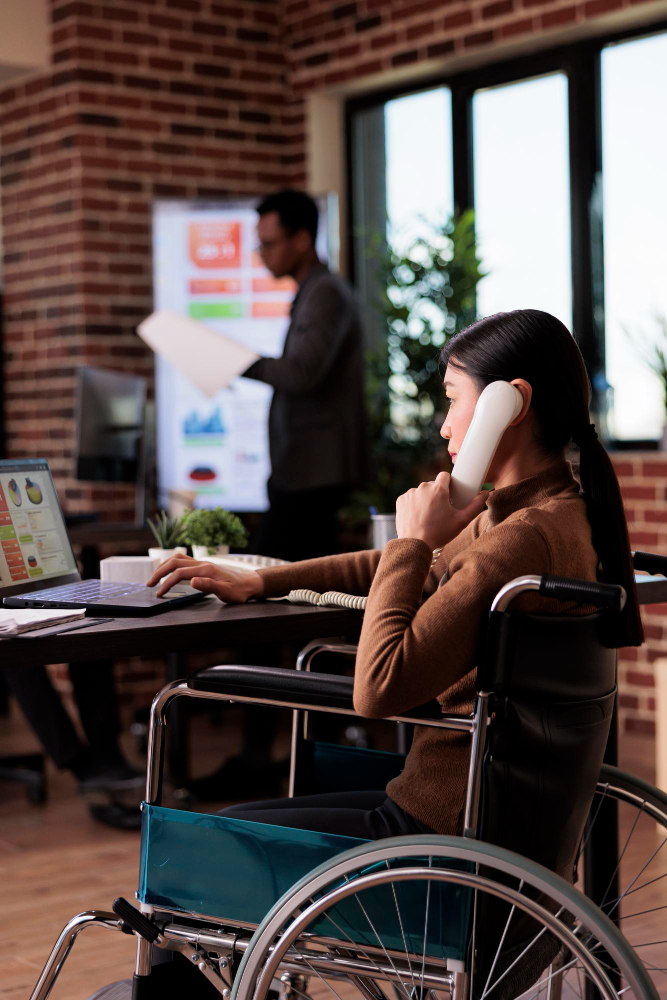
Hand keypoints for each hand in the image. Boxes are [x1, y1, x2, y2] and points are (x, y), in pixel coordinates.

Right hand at [146, 555, 264, 602]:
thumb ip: (209, 585)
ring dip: (164, 566)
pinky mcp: (203, 566)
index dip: (167, 583)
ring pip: (177, 558)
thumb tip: (192, 581)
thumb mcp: (226, 592)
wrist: (249, 584)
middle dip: (159, 572)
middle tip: (149, 584)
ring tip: (155, 577)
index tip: (159, 594)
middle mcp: (202, 563)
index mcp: (206, 569)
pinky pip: (184, 560)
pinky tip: (169, 571)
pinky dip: (172, 564)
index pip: (179, 573)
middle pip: (174, 562)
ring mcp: (202, 563)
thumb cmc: (238, 591)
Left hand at [395, 471, 487, 550]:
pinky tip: (418, 516)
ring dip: (425, 499)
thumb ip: (475, 506)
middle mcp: (423, 487)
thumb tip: (485, 494)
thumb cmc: (439, 533)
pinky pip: (410, 498)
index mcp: (438, 489)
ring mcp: (410, 493)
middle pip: (433, 485)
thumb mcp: (461, 521)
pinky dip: (414, 505)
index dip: (448, 483)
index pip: (445, 475)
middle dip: (437, 494)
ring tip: (428, 516)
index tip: (450, 493)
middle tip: (440, 510)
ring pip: (421, 492)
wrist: (415, 543)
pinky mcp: (401, 500)